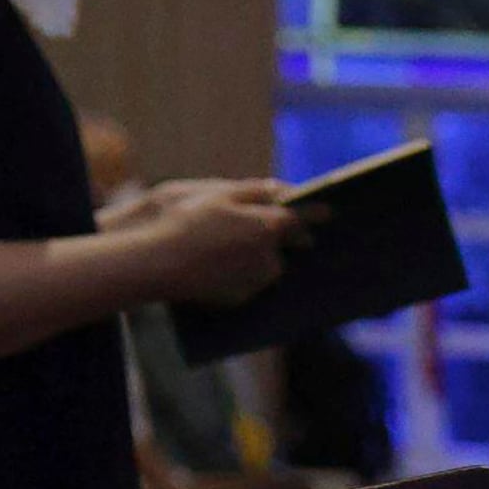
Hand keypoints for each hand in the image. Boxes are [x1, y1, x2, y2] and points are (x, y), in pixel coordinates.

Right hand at [124, 179, 304, 308]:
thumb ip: (255, 192)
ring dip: (255, 254)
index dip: (312, 213)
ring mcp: (256, 282)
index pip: (298, 220)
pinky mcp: (241, 298)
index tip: (328, 210)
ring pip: (265, 264)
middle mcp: (269, 259)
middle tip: (246, 222)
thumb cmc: (186, 222)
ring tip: (220, 242)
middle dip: (273, 234)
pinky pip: (249, 280)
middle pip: (281, 244)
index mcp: (266, 228)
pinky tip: (214, 262)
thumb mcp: (218, 195)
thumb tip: (281, 190)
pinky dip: (240, 271)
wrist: (159, 263)